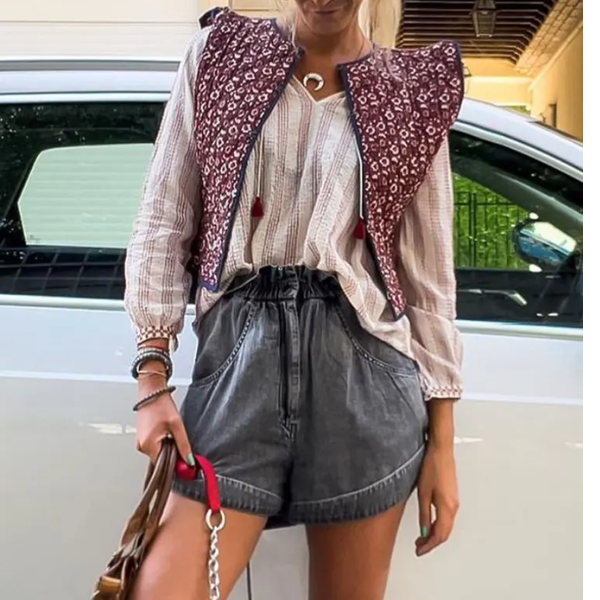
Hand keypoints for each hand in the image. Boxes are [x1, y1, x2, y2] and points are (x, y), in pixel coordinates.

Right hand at [135, 375, 194, 466]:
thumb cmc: (161, 405)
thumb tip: (189, 460)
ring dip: (167, 447)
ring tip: (171, 432)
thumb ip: (183, 445)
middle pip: (160, 459)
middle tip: (178, 440)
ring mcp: (140, 442)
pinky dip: (162, 442)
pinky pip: (154, 446)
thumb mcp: (177, 425)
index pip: (162, 465)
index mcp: (148, 445)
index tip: (185, 462)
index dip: (175, 464)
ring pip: (158, 452)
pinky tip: (166, 431)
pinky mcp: (142, 438)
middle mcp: (141, 446)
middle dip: (171, 454)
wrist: (151, 392)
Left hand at [415, 442, 458, 556]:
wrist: (441, 450)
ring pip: (446, 526)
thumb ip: (424, 513)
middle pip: (444, 533)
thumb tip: (423, 531)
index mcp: (447, 507)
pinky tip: (429, 524)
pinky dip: (438, 525)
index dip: (429, 546)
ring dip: (435, 534)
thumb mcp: (423, 492)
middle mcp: (454, 506)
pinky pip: (447, 517)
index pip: (439, 535)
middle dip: (432, 542)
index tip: (419, 550)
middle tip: (419, 546)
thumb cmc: (432, 466)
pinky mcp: (452, 496)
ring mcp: (455, 501)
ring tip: (421, 537)